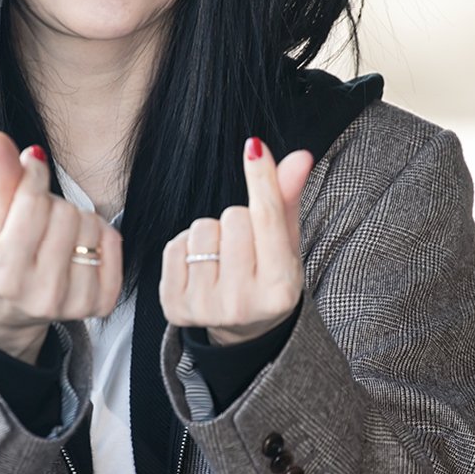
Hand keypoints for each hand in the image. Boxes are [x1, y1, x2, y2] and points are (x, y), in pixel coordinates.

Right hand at [0, 132, 122, 362]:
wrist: (8, 309)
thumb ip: (1, 180)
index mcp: (5, 272)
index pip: (33, 204)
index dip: (34, 173)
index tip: (32, 165)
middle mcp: (40, 293)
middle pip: (66, 213)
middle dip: (53, 204)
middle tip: (40, 219)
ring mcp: (73, 303)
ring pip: (92, 225)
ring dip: (77, 219)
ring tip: (57, 234)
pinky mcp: (100, 305)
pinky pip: (114, 243)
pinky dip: (101, 235)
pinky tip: (80, 246)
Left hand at [159, 138, 313, 345]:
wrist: (242, 326)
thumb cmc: (267, 274)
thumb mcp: (285, 242)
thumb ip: (288, 199)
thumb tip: (300, 156)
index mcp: (280, 289)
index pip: (267, 219)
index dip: (261, 179)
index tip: (254, 148)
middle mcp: (244, 304)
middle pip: (232, 218)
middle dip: (237, 221)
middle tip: (244, 247)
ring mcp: (206, 309)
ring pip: (201, 230)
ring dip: (211, 234)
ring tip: (222, 257)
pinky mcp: (175, 308)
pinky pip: (174, 246)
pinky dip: (186, 247)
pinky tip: (200, 268)